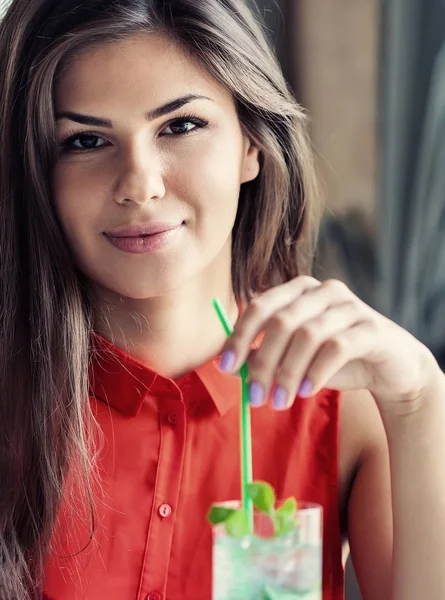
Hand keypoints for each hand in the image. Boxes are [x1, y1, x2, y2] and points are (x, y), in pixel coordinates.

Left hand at [220, 276, 440, 412]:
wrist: (390, 367)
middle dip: (263, 362)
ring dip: (287, 374)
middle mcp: (322, 291)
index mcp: (298, 291)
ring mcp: (349, 306)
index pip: (259, 306)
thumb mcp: (294, 358)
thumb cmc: (334, 360)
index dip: (238, 336)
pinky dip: (315, 372)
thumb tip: (231, 366)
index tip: (225, 367)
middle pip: (281, 322)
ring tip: (279, 403)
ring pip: (307, 335)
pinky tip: (305, 392)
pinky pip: (336, 348)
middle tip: (254, 397)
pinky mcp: (371, 327)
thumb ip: (264, 355)